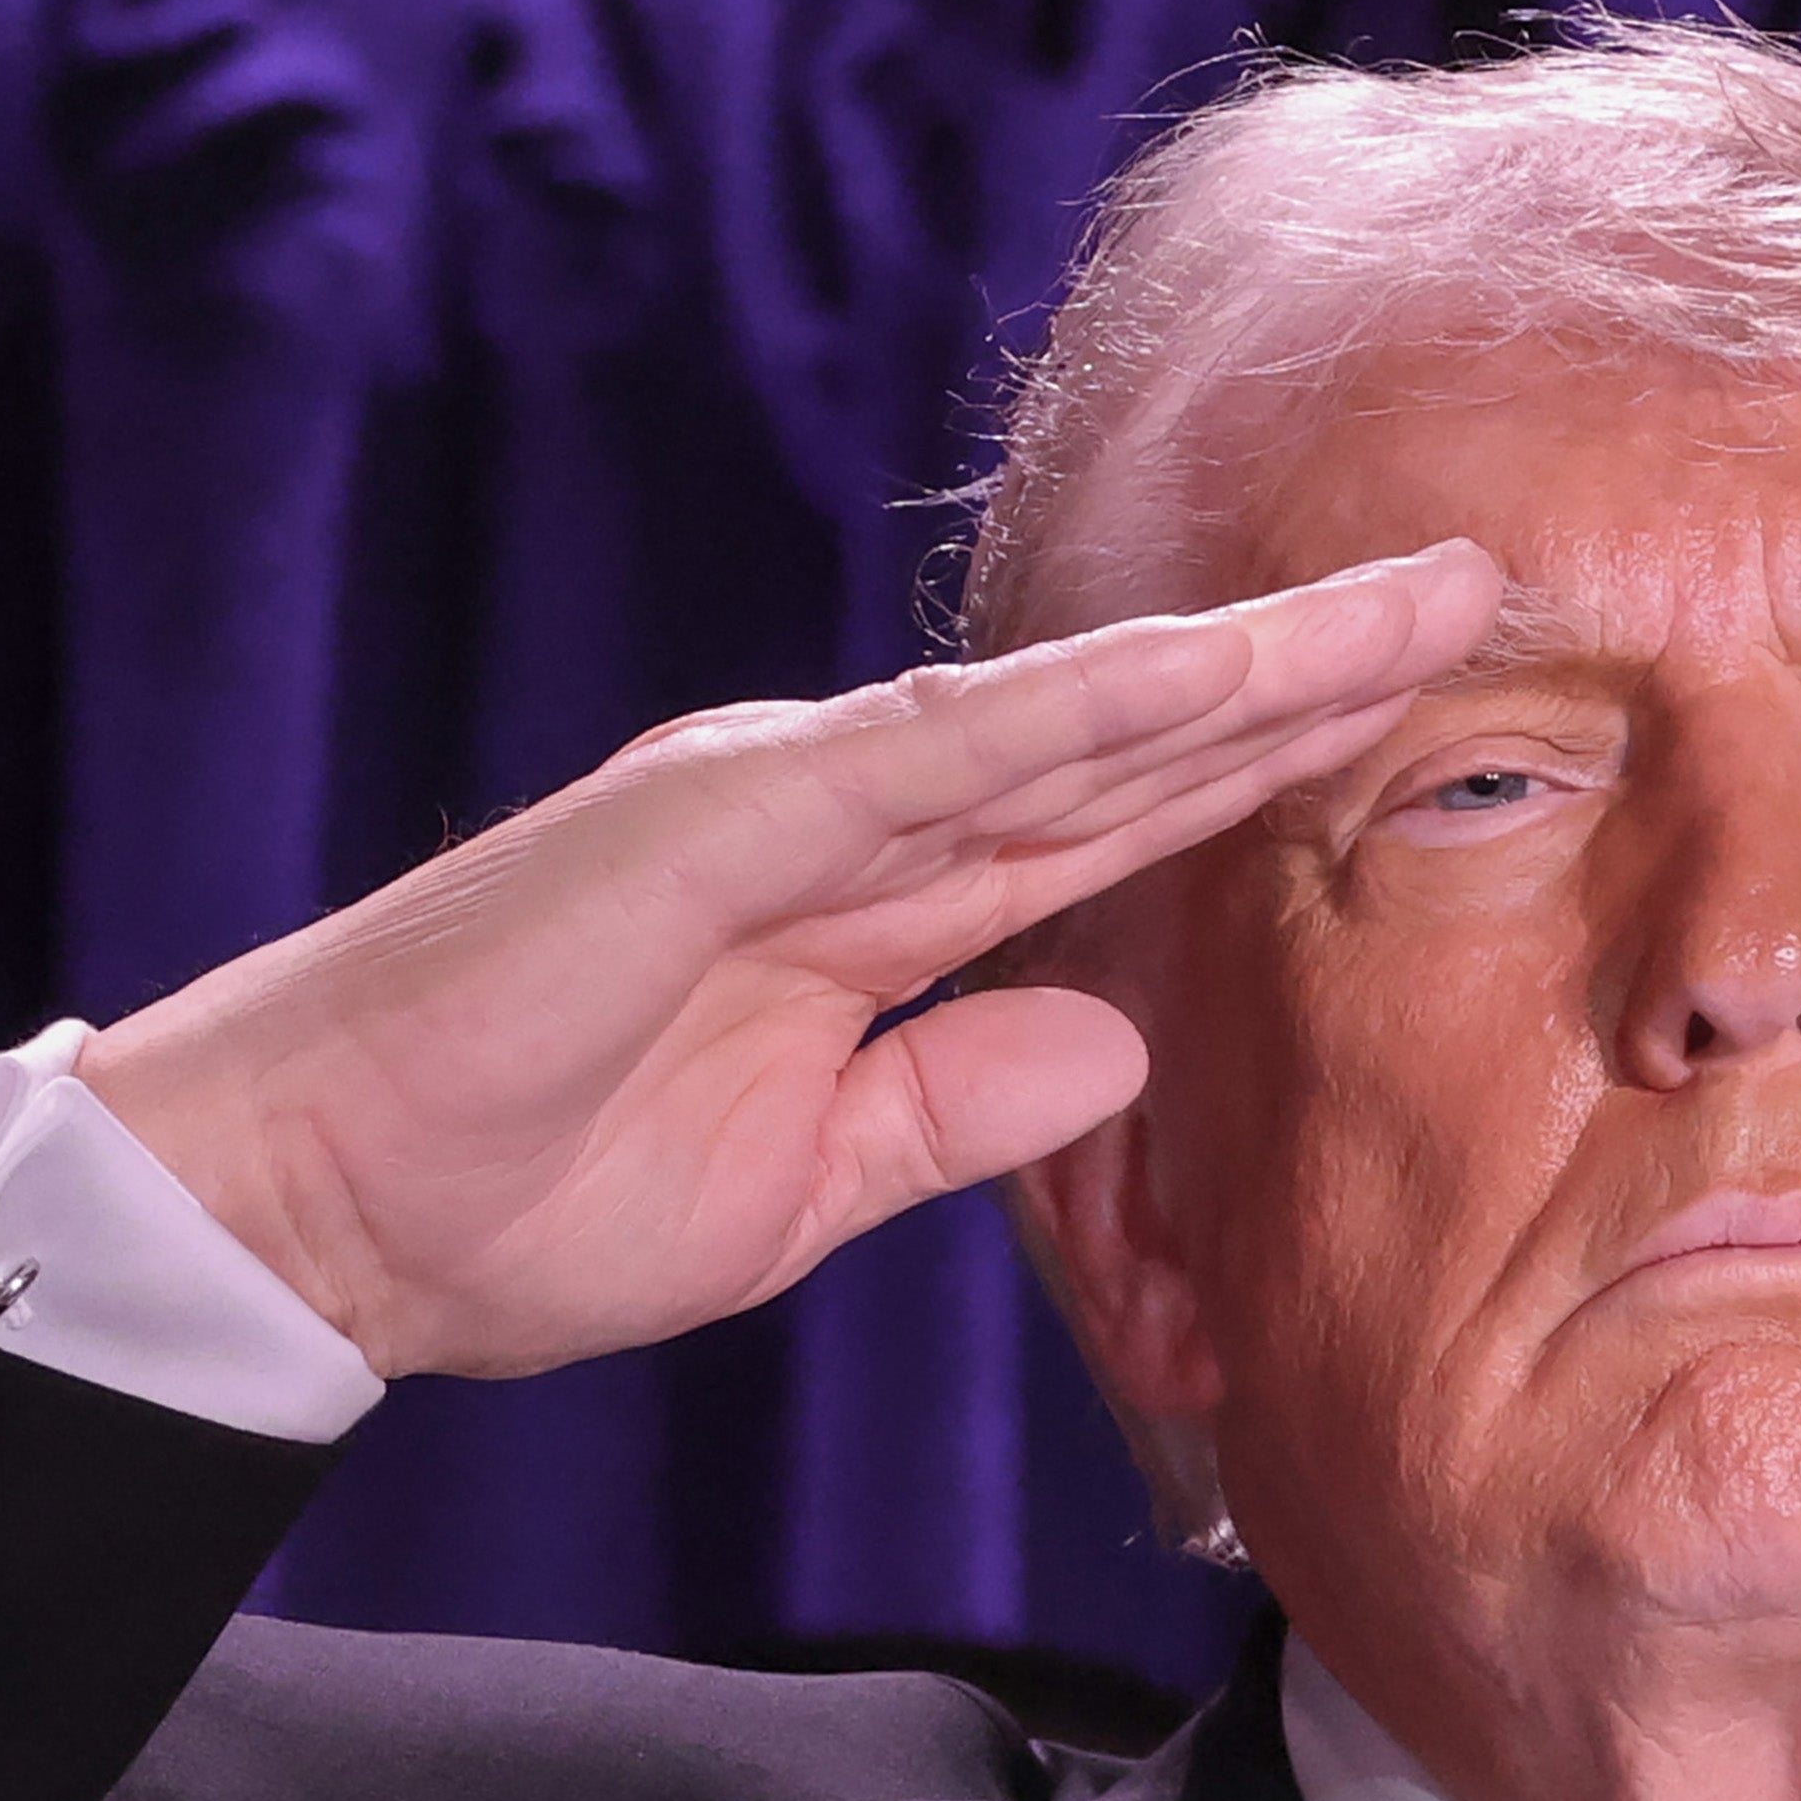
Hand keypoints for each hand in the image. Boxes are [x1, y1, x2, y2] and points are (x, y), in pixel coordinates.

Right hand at [79, 545, 1503, 1381]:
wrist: (318, 1216)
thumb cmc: (515, 1200)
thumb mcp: (805, 1184)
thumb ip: (961, 1107)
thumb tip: (1120, 1044)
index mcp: (864, 909)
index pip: (1115, 822)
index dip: (1271, 764)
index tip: (1426, 713)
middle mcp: (838, 820)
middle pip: (1125, 738)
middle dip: (1308, 672)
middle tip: (1483, 584)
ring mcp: (775, 803)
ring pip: (1059, 715)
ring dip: (1240, 659)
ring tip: (1411, 601)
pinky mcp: (708, 823)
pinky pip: (926, 759)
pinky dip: (1068, 712)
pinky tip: (1204, 675)